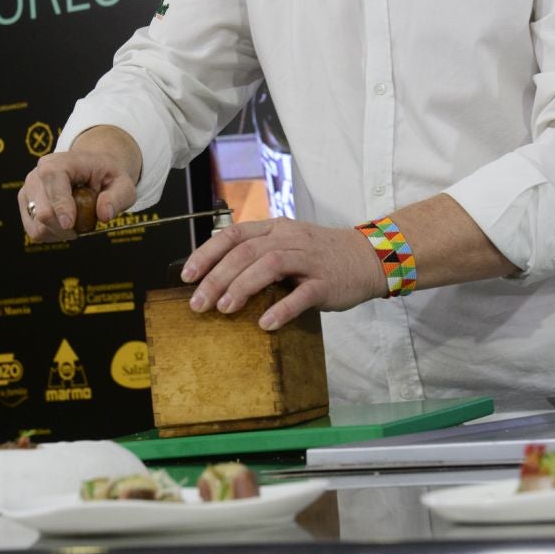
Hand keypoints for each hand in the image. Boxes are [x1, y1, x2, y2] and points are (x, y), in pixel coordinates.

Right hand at [19, 148, 136, 241]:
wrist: (91, 171)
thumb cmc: (106, 176)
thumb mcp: (122, 184)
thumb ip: (117, 198)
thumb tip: (104, 214)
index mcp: (60, 162)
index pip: (53, 182)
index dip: (61, 206)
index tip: (70, 225)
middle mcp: (38, 174)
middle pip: (43, 212)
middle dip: (66, 227)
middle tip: (85, 225)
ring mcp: (29, 190)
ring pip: (38, 226)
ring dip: (60, 233)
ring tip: (77, 223)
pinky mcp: (26, 205)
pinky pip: (35, 231)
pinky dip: (52, 235)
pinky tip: (65, 225)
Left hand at [180, 218, 384, 329]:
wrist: (367, 258)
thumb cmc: (319, 256)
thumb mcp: (287, 244)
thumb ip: (257, 254)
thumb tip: (217, 277)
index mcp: (274, 229)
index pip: (233, 235)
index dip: (207, 253)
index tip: (187, 275)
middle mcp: (289, 238)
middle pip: (245, 252)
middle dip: (217, 278)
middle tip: (199, 303)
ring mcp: (309, 259)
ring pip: (269, 266)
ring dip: (242, 287)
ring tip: (225, 309)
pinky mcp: (326, 282)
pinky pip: (301, 294)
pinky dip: (281, 308)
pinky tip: (265, 324)